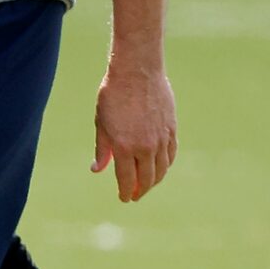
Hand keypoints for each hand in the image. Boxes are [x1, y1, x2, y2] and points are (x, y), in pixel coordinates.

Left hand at [92, 63, 176, 202]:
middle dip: (141, 190)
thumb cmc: (114, 94)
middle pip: (147, 179)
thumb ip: (102, 149)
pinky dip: (166, 163)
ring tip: (148, 183)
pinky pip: (171, 153)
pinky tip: (161, 166)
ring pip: (162, 169)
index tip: (124, 198)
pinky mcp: (172, 128)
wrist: (137, 71)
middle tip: (136, 195)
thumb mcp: (101, 123)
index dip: (126, 192)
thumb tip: (98, 170)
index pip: (127, 180)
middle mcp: (145, 147)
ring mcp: (161, 138)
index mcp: (124, 147)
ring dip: (155, 180)